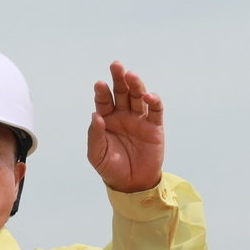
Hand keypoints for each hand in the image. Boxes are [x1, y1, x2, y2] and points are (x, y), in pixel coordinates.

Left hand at [87, 61, 164, 193]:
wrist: (131, 184)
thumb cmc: (111, 168)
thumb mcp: (97, 155)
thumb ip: (95, 135)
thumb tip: (95, 115)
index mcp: (107, 119)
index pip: (104, 101)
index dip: (102, 92)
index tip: (99, 84)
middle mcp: (123, 115)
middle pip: (121, 92)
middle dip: (118, 78)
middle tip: (116, 65)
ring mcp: (139, 119)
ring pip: (138, 96)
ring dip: (136, 84)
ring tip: (131, 75)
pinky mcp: (154, 126)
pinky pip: (155, 110)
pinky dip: (153, 101)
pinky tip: (149, 96)